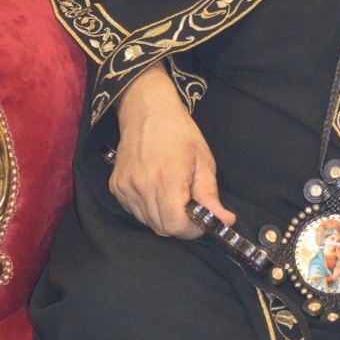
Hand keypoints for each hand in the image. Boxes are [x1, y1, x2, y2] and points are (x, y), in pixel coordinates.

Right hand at [111, 64, 235, 239]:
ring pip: (148, 222)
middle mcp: (142, 185)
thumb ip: (210, 195)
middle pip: (162, 228)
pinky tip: (156, 190)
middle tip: (190, 207)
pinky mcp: (115, 187)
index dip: (192, 229)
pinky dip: (148, 209)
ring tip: (173, 194)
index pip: (176, 226)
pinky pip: (135, 212)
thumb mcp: (203, 160)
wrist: (147, 109)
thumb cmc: (179, 131)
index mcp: (167, 178)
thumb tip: (224, 221)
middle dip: (180, 225)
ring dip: (164, 217)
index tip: (201, 219)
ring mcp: (125, 187)